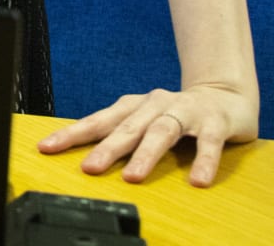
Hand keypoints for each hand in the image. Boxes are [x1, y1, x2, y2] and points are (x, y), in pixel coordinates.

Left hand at [37, 83, 258, 187]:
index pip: (99, 121)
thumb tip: (84, 158)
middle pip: (127, 127)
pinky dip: (203, 161)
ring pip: (162, 131)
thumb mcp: (144, 121)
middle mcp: (156, 104)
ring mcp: (185, 111)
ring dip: (146, 154)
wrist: (226, 94)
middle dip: (106, 148)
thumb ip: (120, 136)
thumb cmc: (177, 113)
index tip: (47, 147)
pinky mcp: (214, 122)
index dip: (72, 134)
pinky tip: (197, 180)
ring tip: (132, 176)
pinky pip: (208, 143)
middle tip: (89, 168)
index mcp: (134, 106)